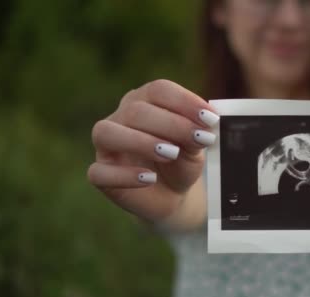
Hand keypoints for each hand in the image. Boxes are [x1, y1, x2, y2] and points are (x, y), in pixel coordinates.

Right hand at [87, 79, 218, 227]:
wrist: (173, 194)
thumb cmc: (182, 162)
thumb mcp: (195, 148)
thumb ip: (196, 135)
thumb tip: (203, 127)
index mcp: (145, 100)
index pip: (159, 90)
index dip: (185, 101)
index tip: (210, 118)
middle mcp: (121, 117)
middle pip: (136, 110)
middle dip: (171, 124)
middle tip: (198, 139)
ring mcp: (106, 145)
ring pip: (107, 133)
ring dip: (140, 142)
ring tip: (171, 154)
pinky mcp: (101, 173)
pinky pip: (99, 171)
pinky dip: (124, 175)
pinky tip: (149, 178)